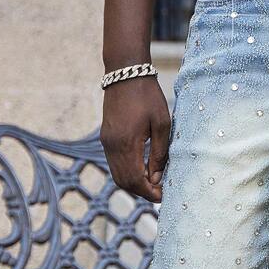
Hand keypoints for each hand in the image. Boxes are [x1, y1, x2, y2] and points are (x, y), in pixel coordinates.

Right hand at [100, 76, 170, 203]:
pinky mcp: (106, 138)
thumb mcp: (162, 125)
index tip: (163, 195)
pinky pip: (114, 164)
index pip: (135, 180)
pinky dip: (128, 173)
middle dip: (142, 192)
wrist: (125, 73)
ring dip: (134, 184)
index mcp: (126, 143)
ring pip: (117, 175)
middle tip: (159, 192)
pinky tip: (143, 170)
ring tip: (153, 183)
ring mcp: (106, 142)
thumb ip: (160, 154)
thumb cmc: (148, 96)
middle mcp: (112, 146)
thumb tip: (156, 179)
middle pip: (124, 182)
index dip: (149, 192)